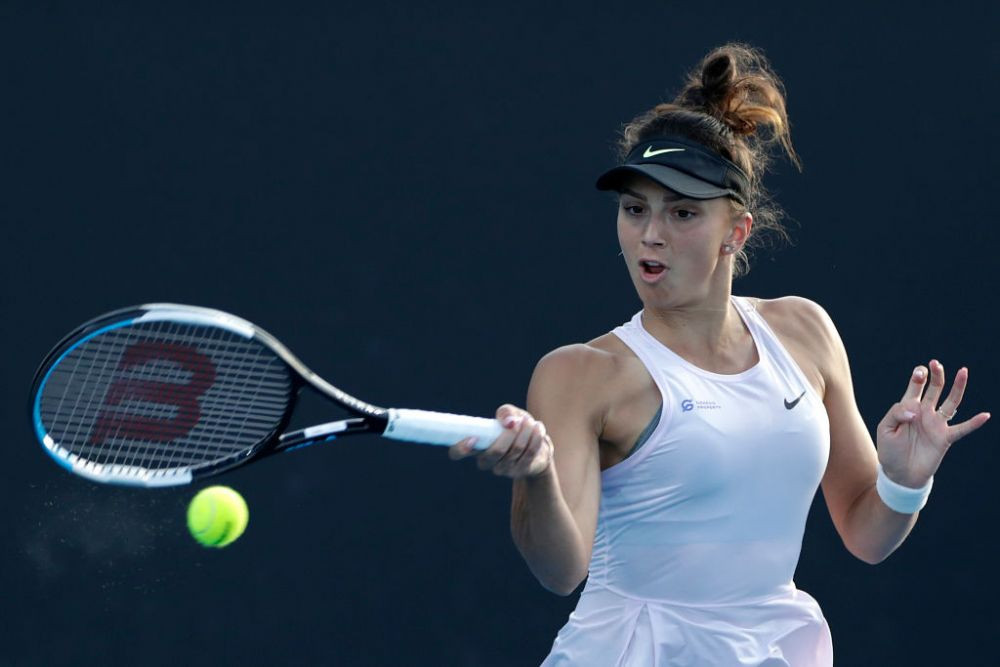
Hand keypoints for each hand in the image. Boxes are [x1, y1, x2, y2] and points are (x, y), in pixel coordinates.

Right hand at [447, 404, 552, 478]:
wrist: (538, 446)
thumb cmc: (517, 428)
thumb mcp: (511, 414)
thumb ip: (506, 412)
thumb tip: (508, 421)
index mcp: (476, 447)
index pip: (457, 453)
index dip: (460, 448)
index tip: (472, 438)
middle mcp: (487, 461)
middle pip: (495, 451)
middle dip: (509, 433)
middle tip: (517, 421)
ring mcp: (503, 469)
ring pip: (515, 450)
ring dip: (525, 432)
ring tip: (530, 421)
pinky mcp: (520, 471)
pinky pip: (529, 453)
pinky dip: (535, 438)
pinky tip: (538, 428)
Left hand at [877, 360, 989, 486]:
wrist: (899, 474)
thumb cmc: (889, 450)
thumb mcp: (885, 429)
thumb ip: (897, 413)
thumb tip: (916, 409)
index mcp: (908, 407)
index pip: (915, 387)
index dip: (918, 377)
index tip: (921, 372)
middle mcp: (924, 412)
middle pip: (934, 389)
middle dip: (936, 375)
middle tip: (936, 363)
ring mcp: (936, 424)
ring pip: (951, 402)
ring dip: (957, 388)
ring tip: (963, 371)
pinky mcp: (945, 438)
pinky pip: (962, 429)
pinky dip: (974, 423)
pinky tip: (985, 415)